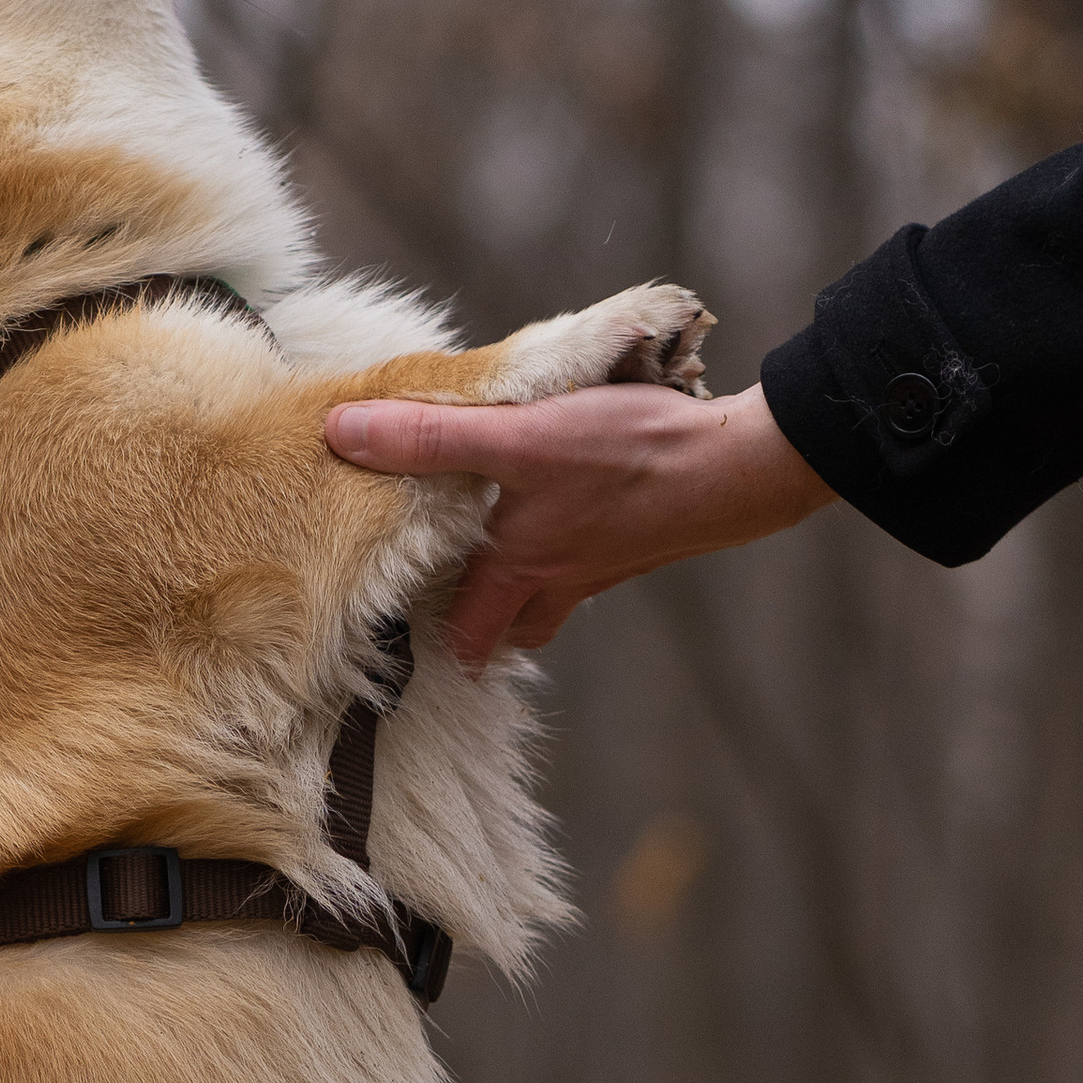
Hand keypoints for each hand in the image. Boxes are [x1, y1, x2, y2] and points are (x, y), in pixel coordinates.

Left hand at [326, 381, 834, 658]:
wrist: (741, 466)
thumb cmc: (629, 455)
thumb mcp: (516, 437)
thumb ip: (429, 439)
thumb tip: (341, 432)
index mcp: (522, 566)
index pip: (473, 634)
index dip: (445, 647)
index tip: (416, 650)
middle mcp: (566, 577)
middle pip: (519, 627)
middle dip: (490, 632)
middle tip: (460, 625)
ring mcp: (613, 562)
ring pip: (560, 595)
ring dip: (534, 592)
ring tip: (510, 568)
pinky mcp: (649, 536)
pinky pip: (601, 558)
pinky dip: (581, 549)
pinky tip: (580, 513)